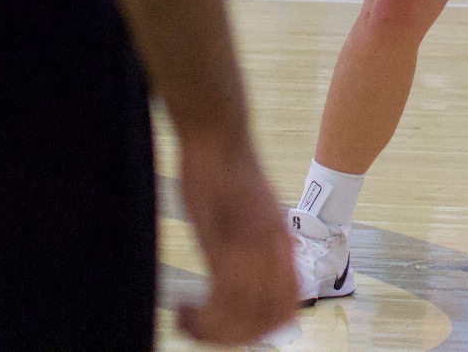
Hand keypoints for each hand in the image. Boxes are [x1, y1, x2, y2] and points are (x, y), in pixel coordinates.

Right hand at [173, 132, 295, 345]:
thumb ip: (260, 239)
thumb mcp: (250, 209)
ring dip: (213, 331)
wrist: (219, 136)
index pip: (288, 304)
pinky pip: (223, 298)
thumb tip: (259, 266)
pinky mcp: (226, 241)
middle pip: (270, 318)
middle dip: (236, 336)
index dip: (263, 329)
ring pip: (246, 315)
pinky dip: (201, 316)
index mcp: (281, 244)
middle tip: (203, 330)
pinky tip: (179, 308)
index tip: (231, 330)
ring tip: (185, 321)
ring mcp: (252, 246)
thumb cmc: (226, 169)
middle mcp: (274, 250)